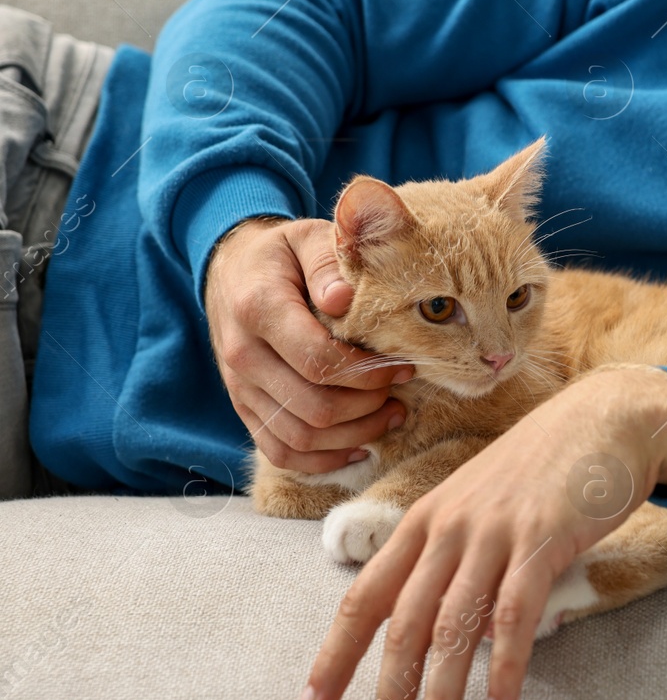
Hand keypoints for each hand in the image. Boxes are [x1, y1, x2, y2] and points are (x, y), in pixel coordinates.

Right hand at [203, 216, 412, 473]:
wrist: (231, 270)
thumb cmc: (282, 255)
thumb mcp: (306, 239)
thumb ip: (327, 263)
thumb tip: (344, 298)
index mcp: (259, 308)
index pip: (318, 361)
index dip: (368, 373)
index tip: (402, 366)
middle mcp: (243, 355)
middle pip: (313, 407)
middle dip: (368, 407)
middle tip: (401, 391)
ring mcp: (240, 387)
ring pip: (300, 437)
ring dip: (355, 435)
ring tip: (391, 415)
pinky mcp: (244, 408)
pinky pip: (280, 451)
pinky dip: (322, 460)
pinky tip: (359, 447)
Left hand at [296, 364, 666, 699]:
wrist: (610, 417)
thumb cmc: (547, 467)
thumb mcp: (483, 502)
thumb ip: (458, 557)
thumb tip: (447, 628)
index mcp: (426, 519)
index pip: (366, 596)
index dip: (336, 655)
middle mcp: (450, 526)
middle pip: (405, 624)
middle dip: (388, 696)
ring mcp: (495, 531)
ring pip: (455, 628)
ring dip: (441, 697)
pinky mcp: (543, 538)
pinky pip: (514, 615)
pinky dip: (507, 667)